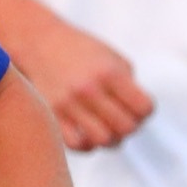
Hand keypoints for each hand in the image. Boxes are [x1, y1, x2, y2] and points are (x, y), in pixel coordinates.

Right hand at [10, 17, 153, 152]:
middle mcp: (89, 88)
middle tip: (121, 118)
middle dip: (130, 126)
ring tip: (107, 129)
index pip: (144, 108)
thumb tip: (137, 119)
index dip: (145, 111)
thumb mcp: (112, 58)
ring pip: (103, 140)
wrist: (41, 42)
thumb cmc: (83, 52)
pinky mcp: (52, 115)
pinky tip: (87, 133)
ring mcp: (68, 103)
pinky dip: (87, 144)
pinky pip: (77, 144)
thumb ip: (129, 87)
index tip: (136, 106)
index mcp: (109, 72)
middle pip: (126, 127)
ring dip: (110, 139)